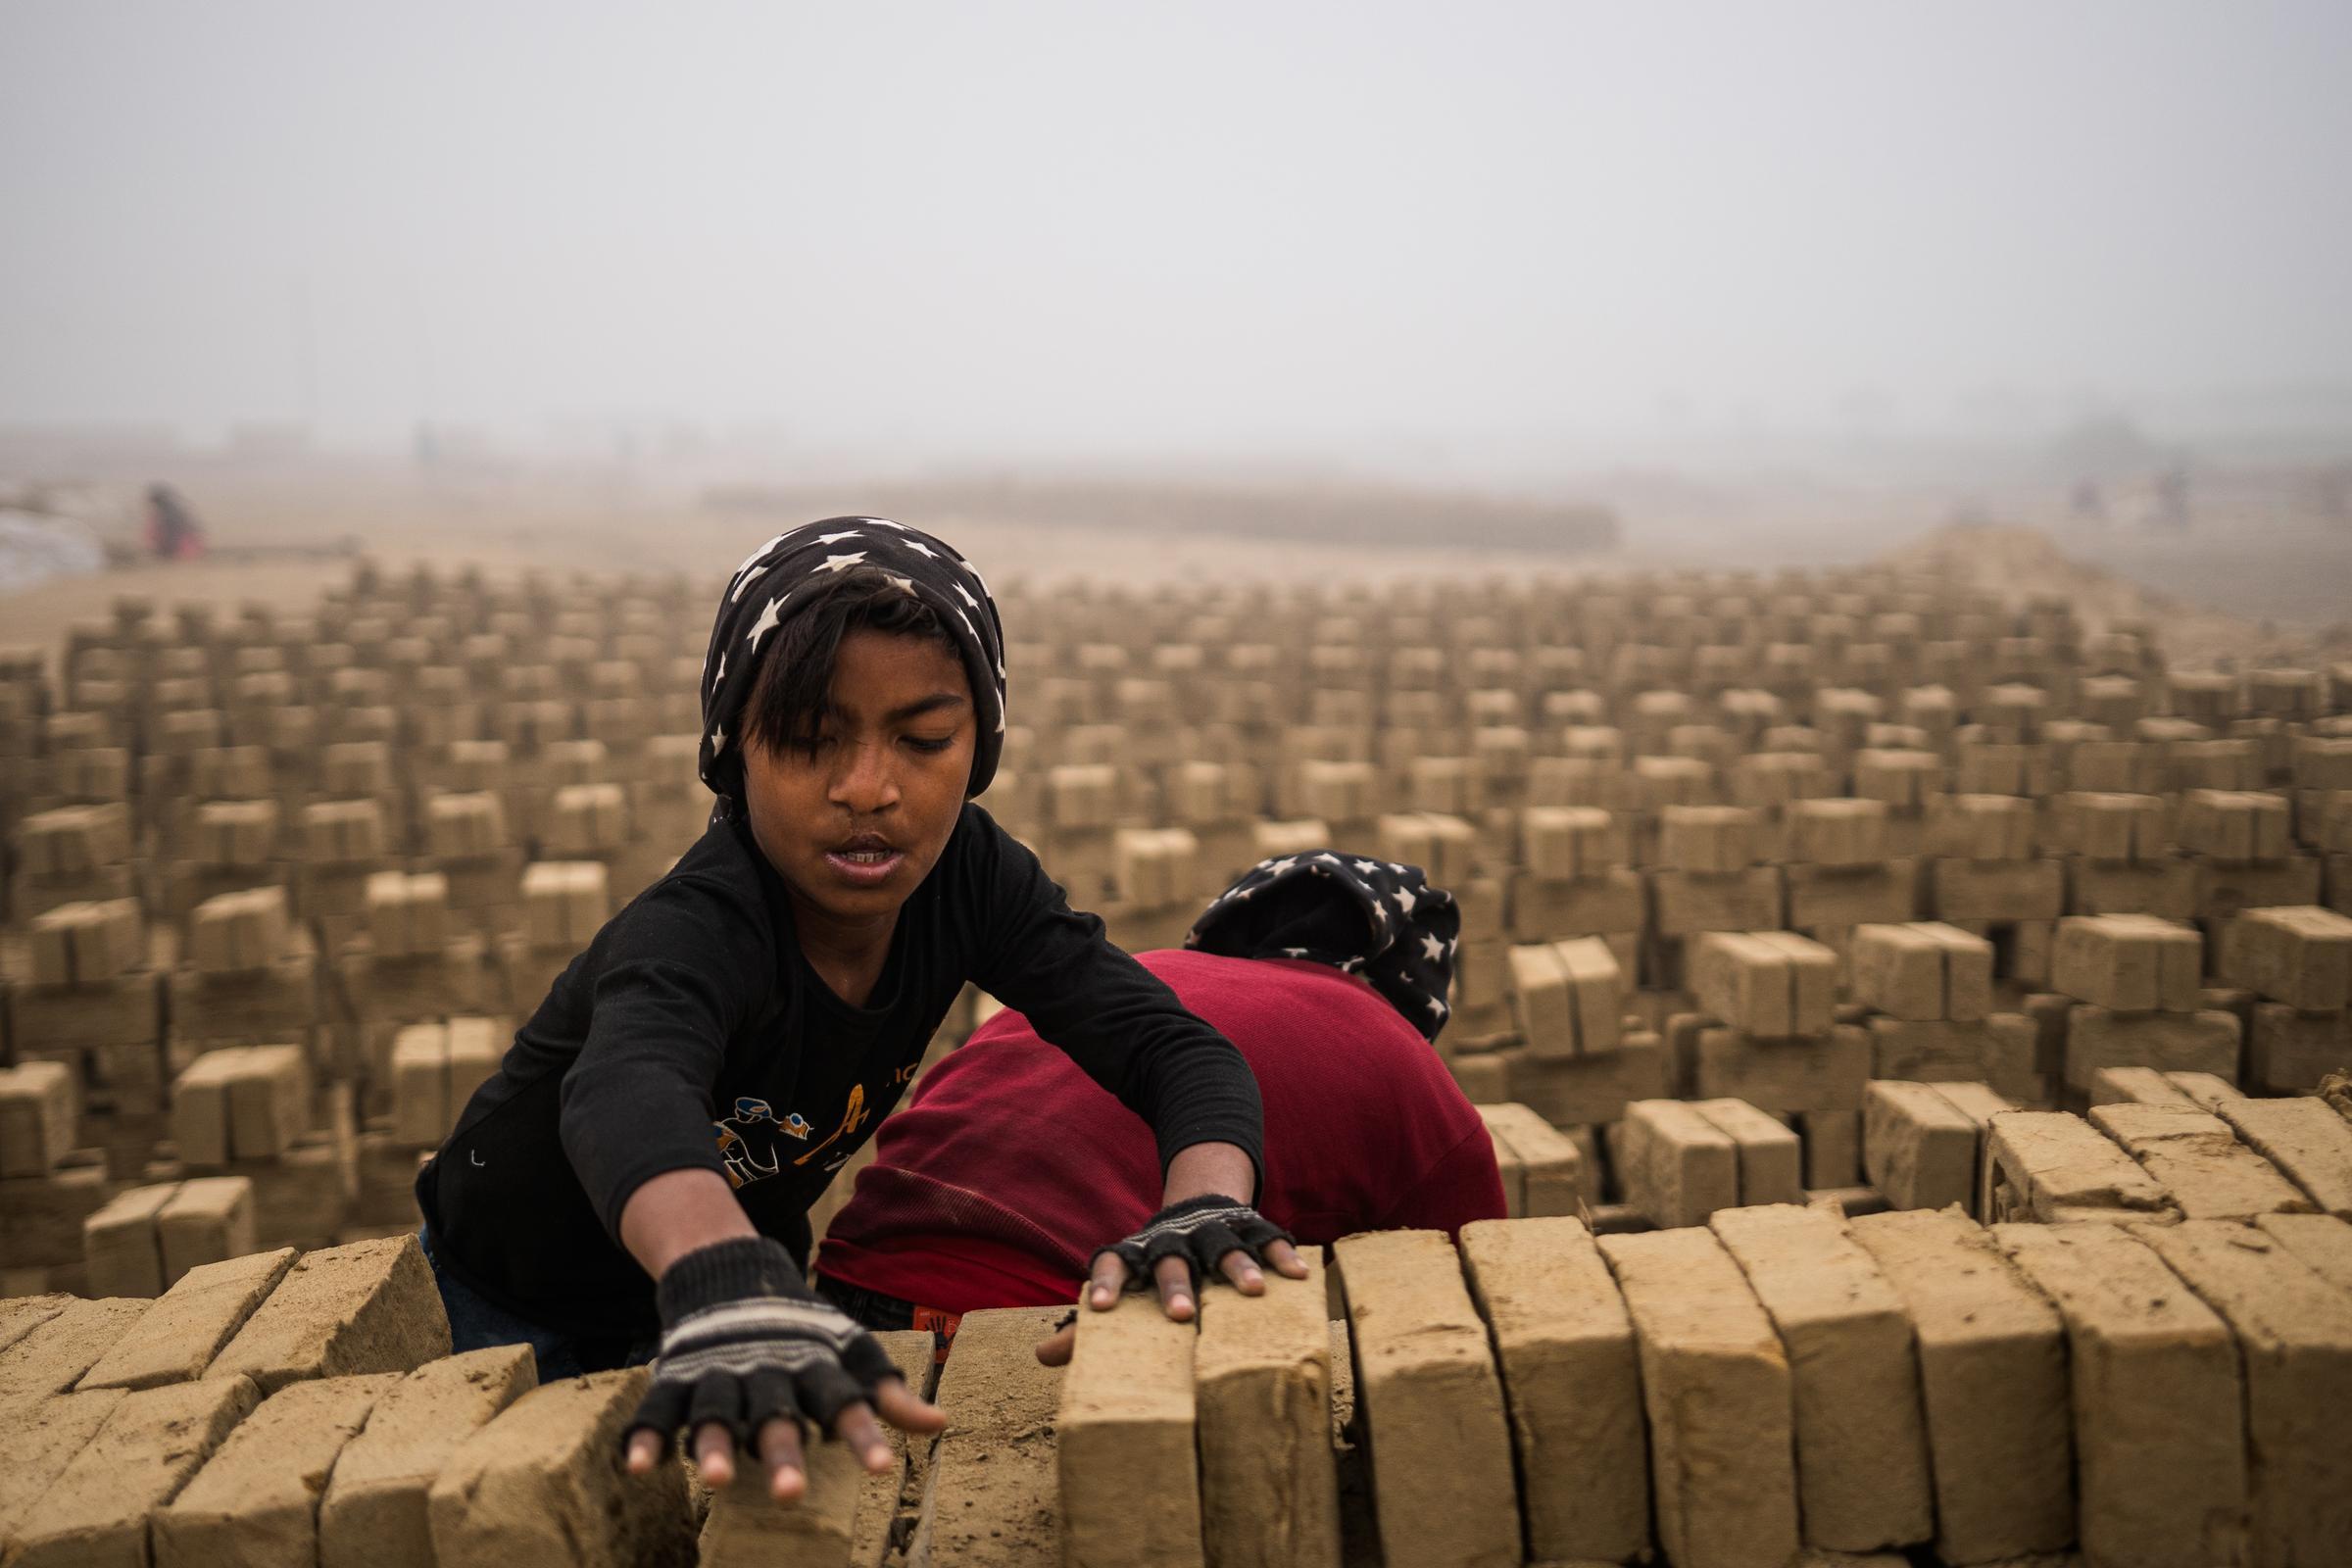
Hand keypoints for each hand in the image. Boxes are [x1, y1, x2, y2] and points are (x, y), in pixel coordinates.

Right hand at [619, 1237, 943, 1500]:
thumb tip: (941, 1424)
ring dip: (714, 1445)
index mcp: (812, 1365)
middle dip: (781, 1451)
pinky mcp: (677, 1379)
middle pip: (774, 1414)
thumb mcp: (849, 1353)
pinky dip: (646, 1436)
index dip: (863, 1432)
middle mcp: (766, 1371)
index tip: (883, 1467)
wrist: (731, 1274)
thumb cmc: (804, 1333)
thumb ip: (886, 1393)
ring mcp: (718, 1373)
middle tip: (791, 1494)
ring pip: (716, 1412)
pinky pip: (658, 1409)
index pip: (843, 1400)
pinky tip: (640, 1467)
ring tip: (716, 1480)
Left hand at [1082, 1194, 1305, 1324]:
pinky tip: (1298, 1275)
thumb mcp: (1124, 1290)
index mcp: (1137, 1255)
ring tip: (1253, 1292)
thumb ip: (1086, 1328)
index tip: (1101, 1309)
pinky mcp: (1250, 1226)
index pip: (1113, 1263)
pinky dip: (1282, 1255)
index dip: (1106, 1284)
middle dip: (1175, 1286)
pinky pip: (1268, 1238)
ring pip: (1223, 1246)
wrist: (1198, 1207)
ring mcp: (1213, 1230)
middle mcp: (1172, 1240)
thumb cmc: (1154, 1268)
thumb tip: (1041, 1356)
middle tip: (1180, 1315)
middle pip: (1170, 1261)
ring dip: (1236, 1266)